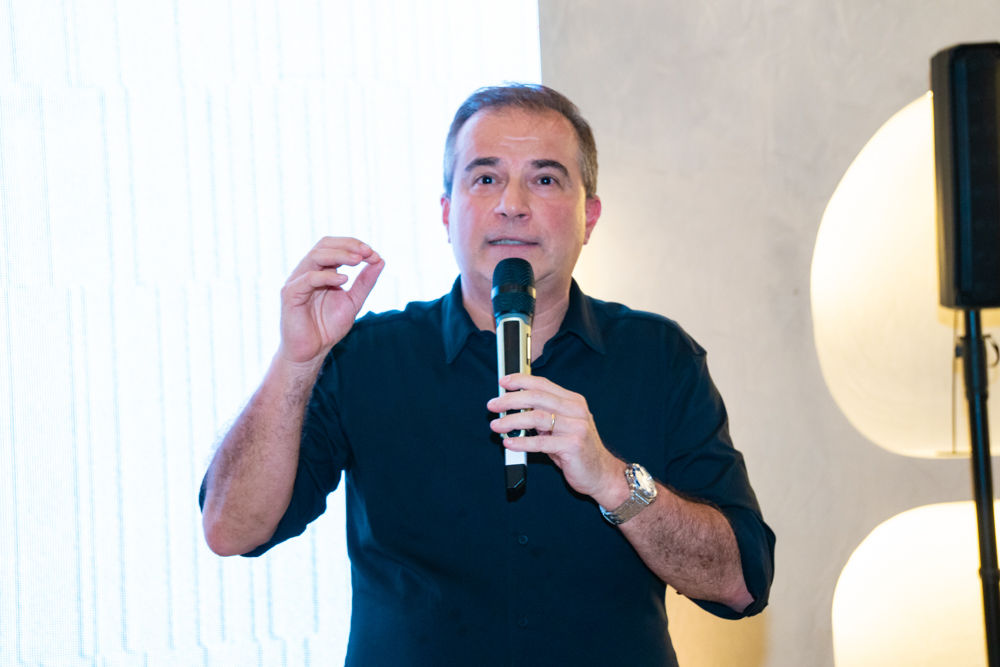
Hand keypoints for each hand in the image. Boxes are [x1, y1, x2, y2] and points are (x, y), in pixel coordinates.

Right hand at [279, 237, 383, 365]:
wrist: (312, 351)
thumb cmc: (328, 327)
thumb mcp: (353, 301)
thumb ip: (365, 282)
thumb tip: (380, 260)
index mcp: (321, 271)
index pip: (334, 246)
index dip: (354, 245)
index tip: (374, 254)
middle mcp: (307, 271)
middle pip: (324, 245)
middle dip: (347, 245)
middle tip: (367, 252)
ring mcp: (297, 281)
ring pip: (315, 256)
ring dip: (339, 255)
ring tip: (358, 260)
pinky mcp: (290, 294)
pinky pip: (307, 278)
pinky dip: (327, 276)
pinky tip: (344, 280)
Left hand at [487, 374, 623, 501]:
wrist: (601, 474)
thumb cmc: (577, 450)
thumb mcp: (562, 427)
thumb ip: (544, 415)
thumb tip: (514, 408)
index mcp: (573, 402)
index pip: (543, 384)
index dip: (521, 381)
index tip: (503, 382)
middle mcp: (576, 411)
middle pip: (537, 397)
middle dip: (510, 400)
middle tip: (493, 405)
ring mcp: (577, 428)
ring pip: (536, 418)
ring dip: (512, 421)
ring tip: (497, 426)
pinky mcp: (573, 446)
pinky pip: (541, 442)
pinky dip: (522, 442)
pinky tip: (509, 443)